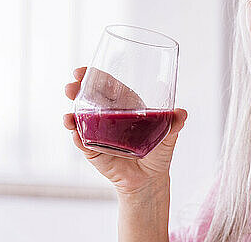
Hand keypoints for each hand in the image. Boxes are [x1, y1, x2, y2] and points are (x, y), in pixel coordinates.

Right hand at [63, 67, 187, 194]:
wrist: (150, 179)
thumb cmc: (158, 151)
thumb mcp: (169, 135)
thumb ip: (174, 123)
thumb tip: (182, 113)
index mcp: (126, 106)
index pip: (110, 87)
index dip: (97, 77)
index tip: (84, 71)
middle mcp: (110, 117)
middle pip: (91, 99)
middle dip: (79, 91)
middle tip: (71, 87)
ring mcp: (99, 133)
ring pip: (82, 120)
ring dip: (73, 116)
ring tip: (68, 117)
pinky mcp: (94, 152)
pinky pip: (84, 144)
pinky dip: (79, 139)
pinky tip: (76, 135)